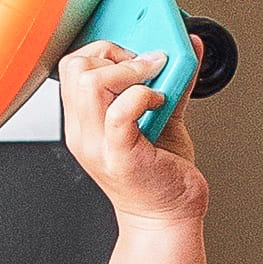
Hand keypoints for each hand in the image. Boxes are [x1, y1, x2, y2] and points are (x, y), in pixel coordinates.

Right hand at [56, 38, 207, 223]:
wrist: (167, 219)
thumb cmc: (161, 176)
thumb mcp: (163, 117)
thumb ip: (172, 80)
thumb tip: (190, 44)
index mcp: (85, 121)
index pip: (72, 66)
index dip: (104, 52)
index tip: (135, 57)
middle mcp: (85, 133)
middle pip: (76, 68)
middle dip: (114, 55)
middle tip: (146, 69)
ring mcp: (99, 145)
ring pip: (90, 83)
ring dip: (129, 72)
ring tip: (153, 86)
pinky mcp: (121, 156)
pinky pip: (120, 111)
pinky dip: (144, 96)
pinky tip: (159, 104)